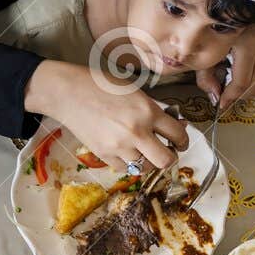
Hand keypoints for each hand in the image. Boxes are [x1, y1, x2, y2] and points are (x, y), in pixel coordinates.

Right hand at [25, 60, 188, 169]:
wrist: (71, 94)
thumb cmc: (103, 86)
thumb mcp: (136, 92)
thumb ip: (155, 110)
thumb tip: (174, 125)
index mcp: (148, 111)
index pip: (177, 134)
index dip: (184, 140)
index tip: (181, 142)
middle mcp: (136, 132)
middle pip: (165, 160)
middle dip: (170, 158)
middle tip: (167, 152)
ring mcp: (119, 146)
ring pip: (145, 167)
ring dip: (148, 161)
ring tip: (144, 151)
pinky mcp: (104, 155)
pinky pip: (125, 168)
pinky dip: (129, 163)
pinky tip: (127, 152)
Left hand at [208, 27, 254, 105]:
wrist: (238, 18)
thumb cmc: (220, 35)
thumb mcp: (207, 55)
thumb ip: (206, 78)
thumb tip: (215, 98)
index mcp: (247, 46)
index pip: (242, 82)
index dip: (230, 96)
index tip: (222, 103)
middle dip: (239, 95)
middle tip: (228, 94)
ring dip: (249, 90)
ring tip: (237, 82)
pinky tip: (248, 75)